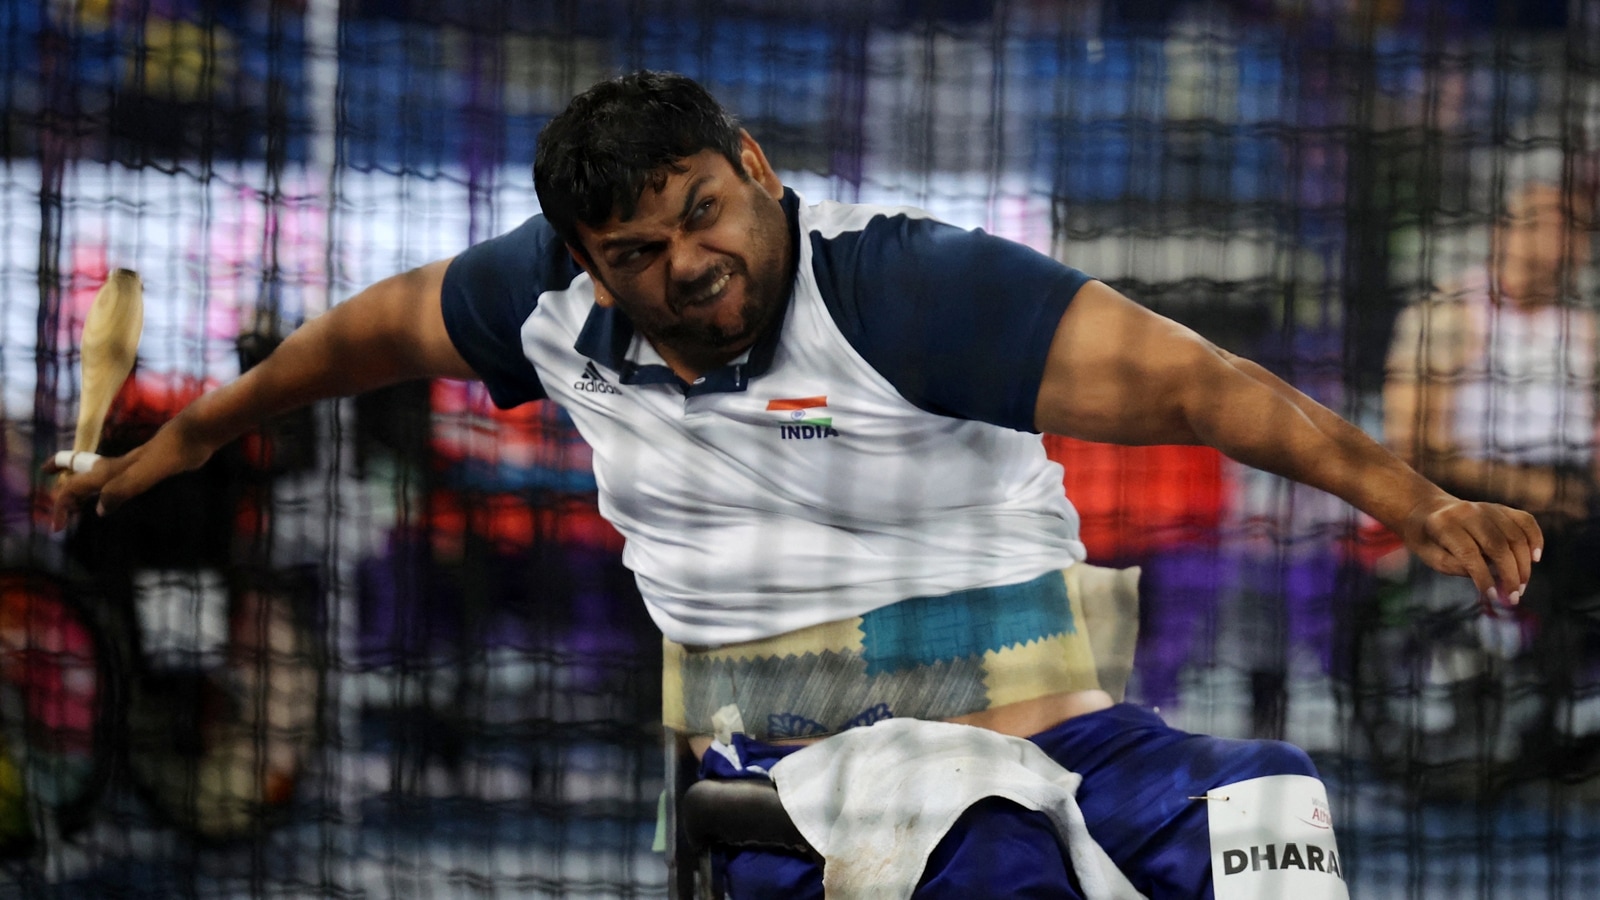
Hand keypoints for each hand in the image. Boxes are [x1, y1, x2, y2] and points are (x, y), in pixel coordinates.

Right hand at [45, 419, 216, 530]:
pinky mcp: (148, 468)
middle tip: (49, 491)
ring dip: (82, 487)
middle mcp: (115, 467)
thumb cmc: (171, 452)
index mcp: (109, 470)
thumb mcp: (146, 473)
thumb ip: (123, 488)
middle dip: (62, 485)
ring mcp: (132, 466)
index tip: (56, 528)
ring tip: (77, 500)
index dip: (62, 506)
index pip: (75, 487)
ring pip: (97, 477)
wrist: (195, 433)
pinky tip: (117, 496)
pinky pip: (118, 481)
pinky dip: (107, 489)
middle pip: (79, 475)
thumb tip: (100, 510)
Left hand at [1399, 495, 1543, 613]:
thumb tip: (1490, 576)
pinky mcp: (1500, 508)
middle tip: (1513, 598)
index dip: (1483, 577)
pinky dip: (1534, 539)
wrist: (1427, 509)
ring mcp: (1486, 507)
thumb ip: (1454, 566)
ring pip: (1515, 536)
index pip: (1469, 553)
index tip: (1492, 597)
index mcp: (1444, 524)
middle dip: (1509, 575)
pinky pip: (1525, 521)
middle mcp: (1468, 511)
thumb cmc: (1428, 539)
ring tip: (1520, 587)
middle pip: (1497, 545)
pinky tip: (1535, 558)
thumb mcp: (1429, 556)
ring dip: (1523, 565)